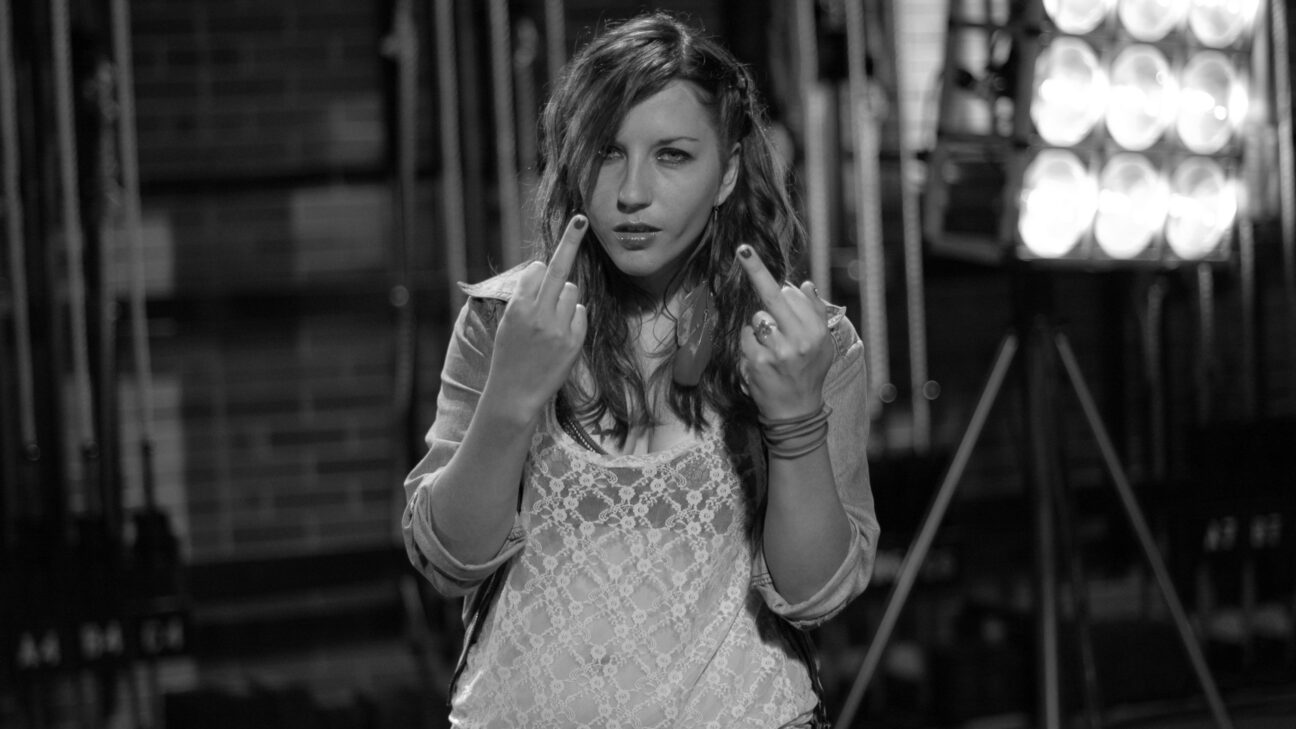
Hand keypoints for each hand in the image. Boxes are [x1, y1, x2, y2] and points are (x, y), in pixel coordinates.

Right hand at [486, 215, 588, 419]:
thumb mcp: (508, 323)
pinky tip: (561, 333)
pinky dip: (574, 316)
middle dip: (570, 241)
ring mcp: (559, 328)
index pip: (537, 270)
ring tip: (552, 320)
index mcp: (517, 307)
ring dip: (566, 297)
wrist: (514, 394)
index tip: (547, 259)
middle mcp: (539, 314)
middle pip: (559, 269)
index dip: (540, 272)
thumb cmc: (509, 355)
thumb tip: (547, 270)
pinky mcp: (574, 342)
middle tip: (581, 220)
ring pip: (573, 291)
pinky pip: (581, 311)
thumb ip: (526, 298)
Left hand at [736, 244, 833, 419]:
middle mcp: (799, 340)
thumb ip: (816, 313)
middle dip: (755, 270)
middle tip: (742, 250)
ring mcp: (777, 352)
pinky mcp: (757, 363)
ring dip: (758, 326)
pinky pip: (745, 338)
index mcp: (816, 332)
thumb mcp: (823, 344)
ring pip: (756, 319)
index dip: (768, 276)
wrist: (796, 411)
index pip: (791, 294)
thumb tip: (804, 284)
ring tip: (770, 345)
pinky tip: (760, 356)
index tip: (747, 251)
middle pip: (772, 297)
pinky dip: (748, 343)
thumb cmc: (809, 371)